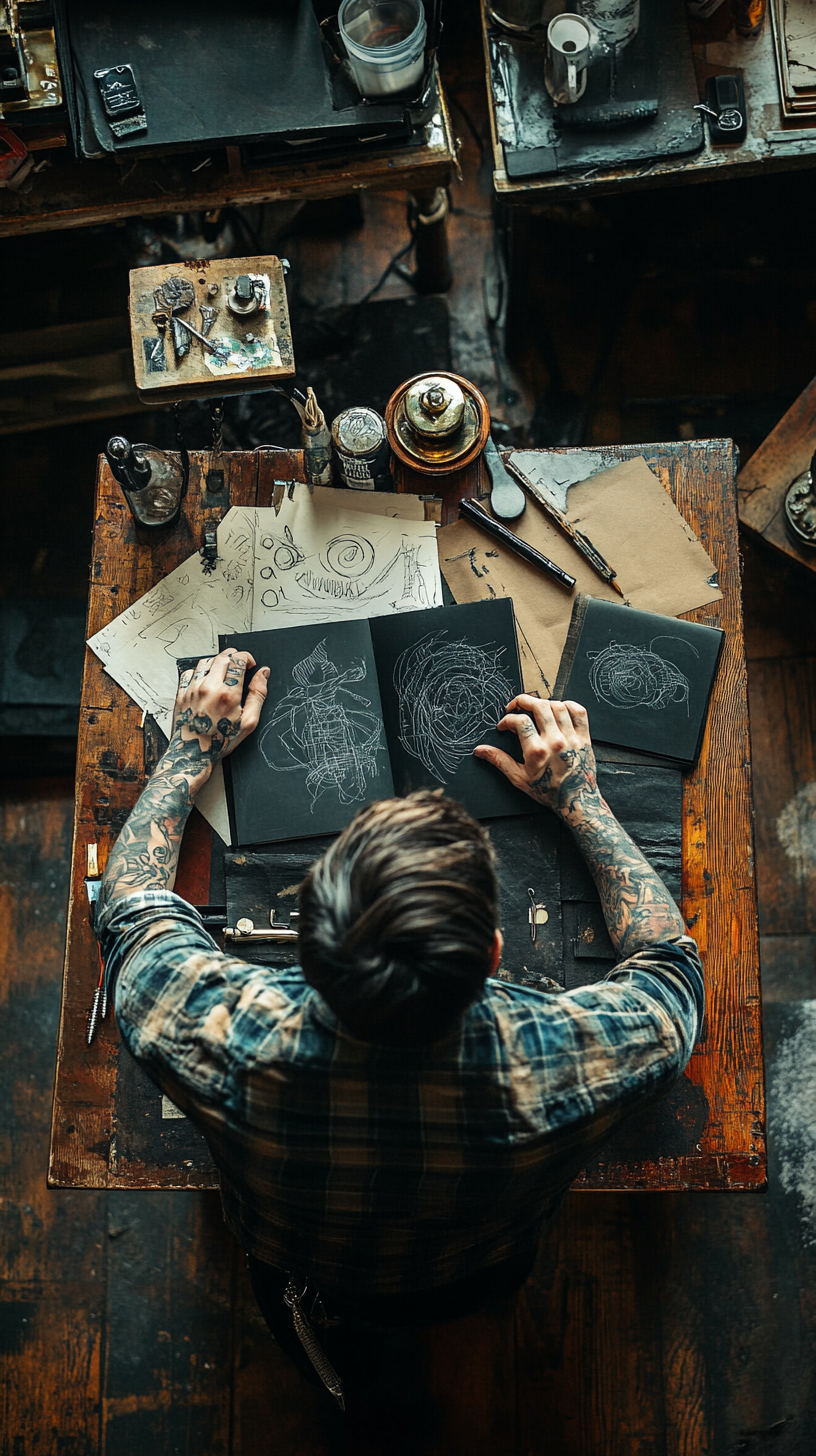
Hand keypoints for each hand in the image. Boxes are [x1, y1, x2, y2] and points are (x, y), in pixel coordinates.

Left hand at [170, 648, 268, 775]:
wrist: (193, 754)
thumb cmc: (220, 741)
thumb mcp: (249, 722)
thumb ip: (258, 695)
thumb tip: (263, 674)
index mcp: (228, 694)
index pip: (238, 659)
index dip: (247, 658)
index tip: (249, 664)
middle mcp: (208, 688)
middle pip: (222, 657)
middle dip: (234, 657)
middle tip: (238, 667)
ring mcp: (193, 689)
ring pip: (205, 661)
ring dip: (217, 663)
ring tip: (222, 674)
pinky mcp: (181, 693)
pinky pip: (190, 671)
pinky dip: (199, 672)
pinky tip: (206, 681)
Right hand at [474, 695, 599, 819]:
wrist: (576, 801)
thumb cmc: (547, 791)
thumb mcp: (519, 778)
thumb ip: (499, 760)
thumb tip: (480, 750)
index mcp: (537, 751)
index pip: (520, 721)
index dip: (507, 719)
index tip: (504, 725)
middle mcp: (555, 741)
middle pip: (539, 706)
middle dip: (523, 701)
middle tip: (515, 706)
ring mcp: (572, 738)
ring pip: (557, 706)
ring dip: (543, 703)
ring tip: (535, 709)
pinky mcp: (584, 737)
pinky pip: (579, 712)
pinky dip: (568, 705)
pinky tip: (558, 709)